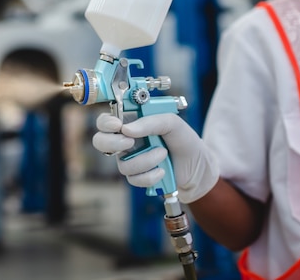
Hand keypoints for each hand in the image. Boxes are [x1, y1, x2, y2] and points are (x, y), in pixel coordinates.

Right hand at [92, 113, 218, 202]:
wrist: (198, 166)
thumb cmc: (184, 140)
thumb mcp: (173, 123)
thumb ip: (152, 121)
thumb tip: (127, 129)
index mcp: (132, 123)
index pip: (106, 121)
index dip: (105, 123)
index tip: (118, 125)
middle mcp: (126, 141)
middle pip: (100, 142)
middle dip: (113, 142)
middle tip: (130, 142)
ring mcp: (130, 160)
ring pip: (122, 164)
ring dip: (145, 160)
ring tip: (163, 154)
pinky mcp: (137, 177)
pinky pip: (134, 179)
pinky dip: (150, 175)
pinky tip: (162, 170)